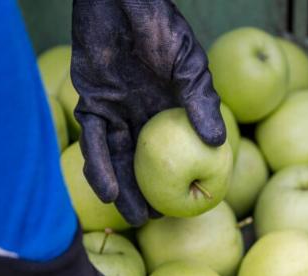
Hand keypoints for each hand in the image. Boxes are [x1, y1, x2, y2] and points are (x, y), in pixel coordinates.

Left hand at [71, 0, 225, 225]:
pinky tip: (107, 190)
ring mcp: (115, 109)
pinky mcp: (91, 102)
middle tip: (158, 220)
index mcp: (169, 106)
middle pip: (145, 160)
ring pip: (118, 157)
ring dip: (123, 188)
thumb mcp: (188, 63)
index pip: (177, 149)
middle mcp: (142, 112)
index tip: (191, 203)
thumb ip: (200, 101)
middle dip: (149, 191)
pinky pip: (93, 141)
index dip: (183, 176)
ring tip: (133, 216)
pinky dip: (99, 165)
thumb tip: (217, 143)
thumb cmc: (159, 23)